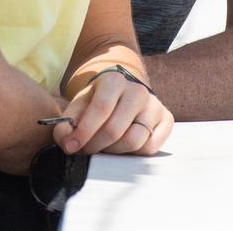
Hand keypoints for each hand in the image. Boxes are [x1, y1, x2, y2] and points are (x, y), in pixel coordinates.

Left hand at [52, 70, 172, 155]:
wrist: (123, 93)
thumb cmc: (99, 101)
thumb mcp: (80, 105)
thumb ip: (67, 123)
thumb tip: (65, 141)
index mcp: (115, 80)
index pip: (101, 108)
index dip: (84, 132)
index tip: (71, 146)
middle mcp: (138, 90)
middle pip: (115, 129)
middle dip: (95, 145)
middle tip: (86, 149)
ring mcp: (154, 105)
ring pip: (134, 141)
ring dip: (113, 152)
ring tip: (103, 147)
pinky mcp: (166, 120)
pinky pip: (150, 148)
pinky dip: (133, 154)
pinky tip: (123, 146)